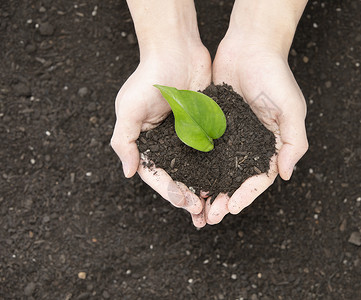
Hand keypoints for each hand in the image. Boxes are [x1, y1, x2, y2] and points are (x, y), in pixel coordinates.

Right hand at [111, 41, 211, 227]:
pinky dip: (218, 170)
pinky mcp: (207, 127)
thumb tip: (128, 172)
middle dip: (188, 198)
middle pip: (178, 178)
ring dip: (204, 190)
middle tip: (201, 214)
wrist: (177, 49)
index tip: (183, 202)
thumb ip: (125, 141)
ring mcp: (188, 137)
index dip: (169, 191)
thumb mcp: (128, 109)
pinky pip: (213, 153)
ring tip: (213, 207)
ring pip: (197, 171)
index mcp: (148, 143)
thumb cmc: (148, 77)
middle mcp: (168, 144)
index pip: (157, 174)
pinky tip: (227, 183)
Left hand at [206, 34, 308, 223]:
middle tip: (211, 216)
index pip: (259, 177)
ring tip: (197, 205)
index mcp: (270, 144)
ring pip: (218, 169)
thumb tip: (287, 174)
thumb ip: (294, 142)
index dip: (247, 194)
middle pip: (236, 179)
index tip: (232, 207)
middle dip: (224, 199)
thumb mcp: (292, 108)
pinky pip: (204, 149)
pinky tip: (187, 178)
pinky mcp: (212, 123)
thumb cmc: (275, 75)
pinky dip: (197, 166)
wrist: (250, 45)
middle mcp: (249, 143)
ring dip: (209, 189)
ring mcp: (230, 135)